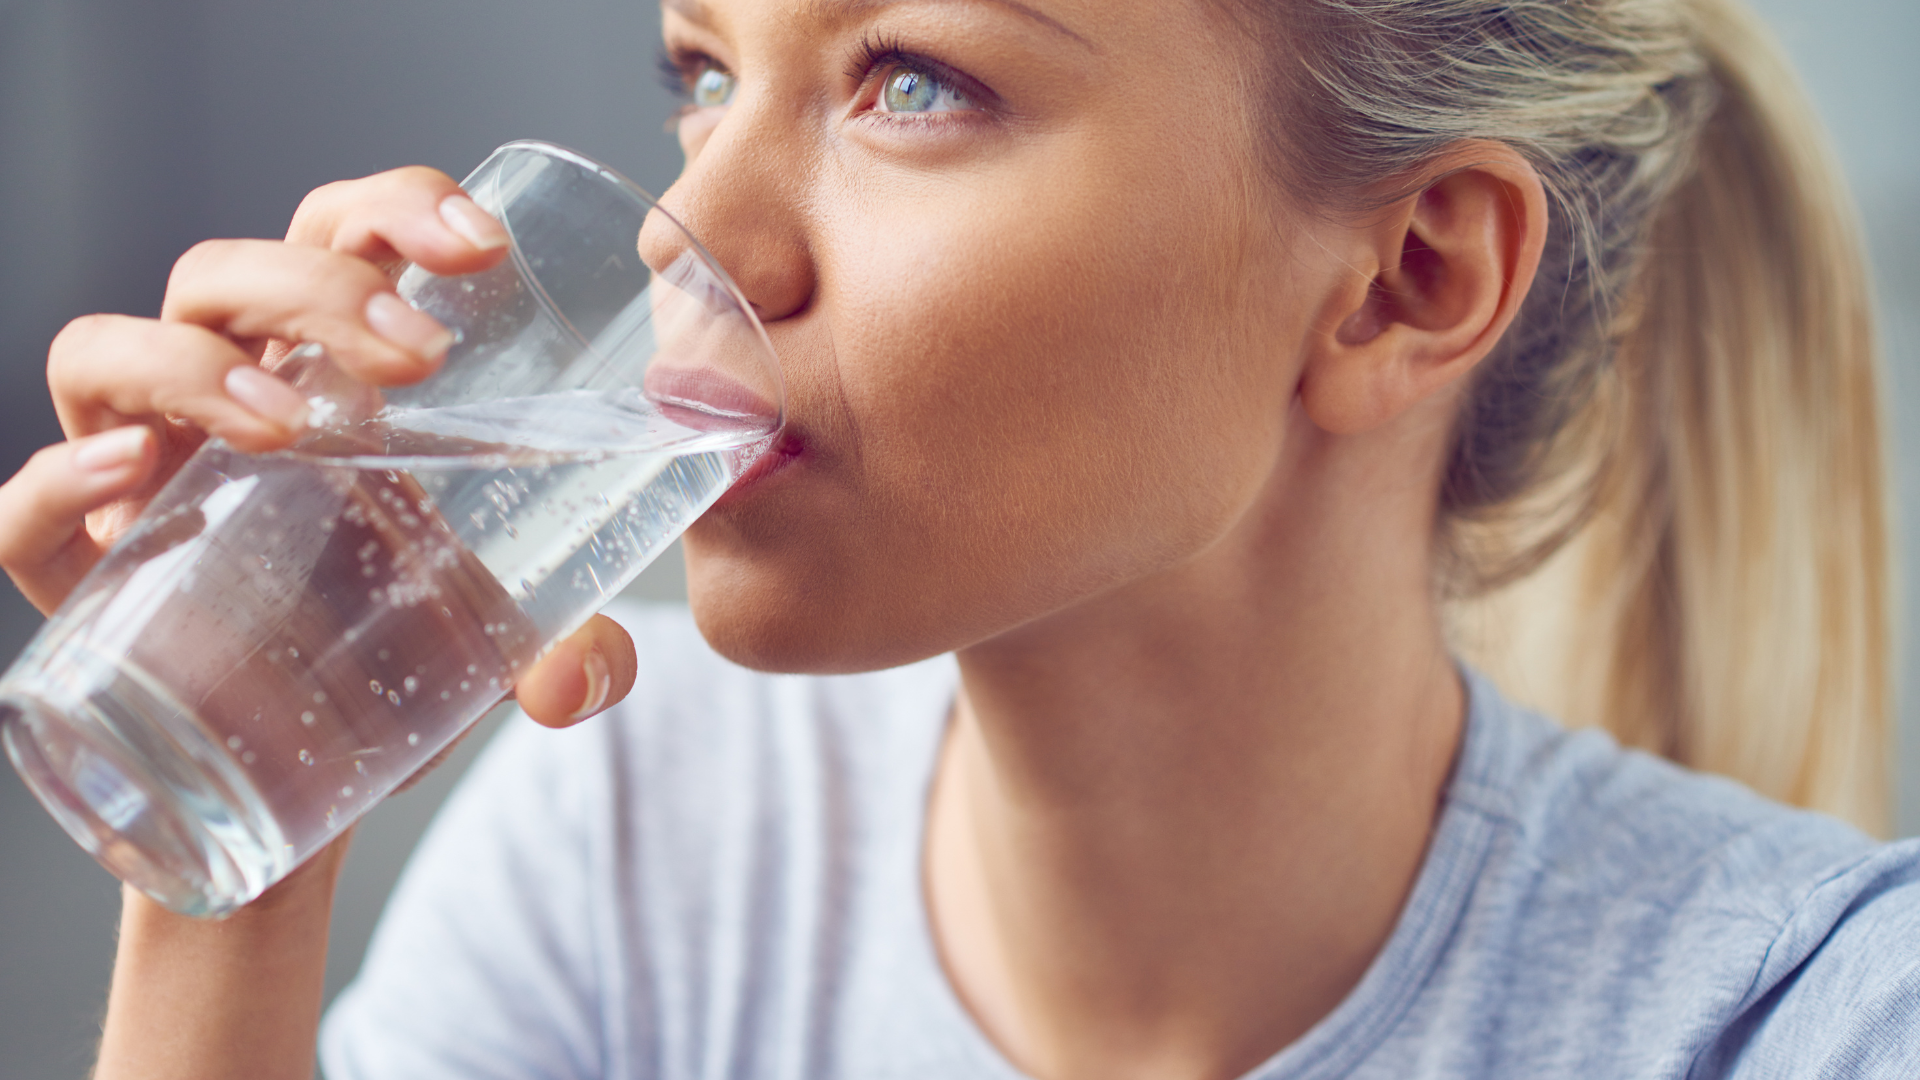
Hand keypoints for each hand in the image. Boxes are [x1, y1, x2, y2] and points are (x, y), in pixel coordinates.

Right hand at [0, 165, 637, 731]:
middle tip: (419, 357)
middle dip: (319, 287)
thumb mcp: (498, 642)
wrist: (299, 787)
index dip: (395, 211)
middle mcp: (218, 402)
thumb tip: (580, 679)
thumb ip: (573, 652)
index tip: (482, 245)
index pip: (339, 239)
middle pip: (228, 277)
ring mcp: (137, 480)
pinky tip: (132, 478)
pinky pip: (24, 513)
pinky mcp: (80, 578)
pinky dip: (57, 485)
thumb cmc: (391, 663)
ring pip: (104, 353)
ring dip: (191, 365)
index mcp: (327, 378)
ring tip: (285, 426)